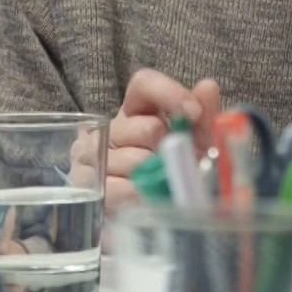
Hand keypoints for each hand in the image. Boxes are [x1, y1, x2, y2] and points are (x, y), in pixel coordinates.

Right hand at [103, 68, 220, 211]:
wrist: (139, 208)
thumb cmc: (168, 170)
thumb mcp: (191, 143)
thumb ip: (202, 116)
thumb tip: (208, 87)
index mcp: (138, 109)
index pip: (145, 83)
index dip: (170, 93)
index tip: (194, 113)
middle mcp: (113, 126)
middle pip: (149, 128)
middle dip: (174, 151)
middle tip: (185, 166)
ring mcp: (93, 152)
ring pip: (137, 161)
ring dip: (159, 177)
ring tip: (165, 186)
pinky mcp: (84, 180)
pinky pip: (120, 187)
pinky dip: (141, 195)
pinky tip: (146, 198)